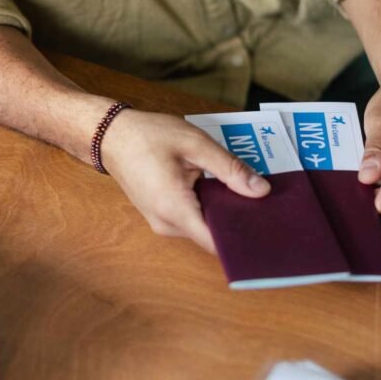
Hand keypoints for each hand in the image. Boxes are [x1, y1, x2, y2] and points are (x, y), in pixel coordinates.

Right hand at [100, 109, 270, 252]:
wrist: (111, 136)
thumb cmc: (148, 135)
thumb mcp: (195, 144)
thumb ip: (230, 169)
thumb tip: (262, 191)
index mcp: (175, 209)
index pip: (217, 243)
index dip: (244, 238)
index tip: (269, 227)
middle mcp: (168, 225)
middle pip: (213, 235)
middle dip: (239, 220)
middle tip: (267, 201)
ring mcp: (163, 223)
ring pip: (204, 227)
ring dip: (223, 212)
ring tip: (245, 189)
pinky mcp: (162, 217)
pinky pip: (193, 219)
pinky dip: (209, 207)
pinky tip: (222, 189)